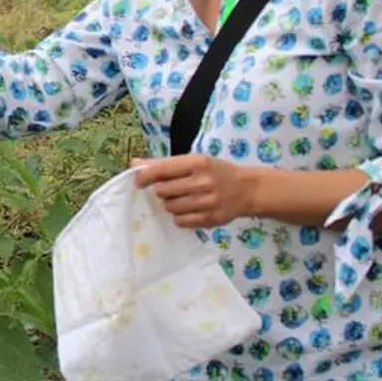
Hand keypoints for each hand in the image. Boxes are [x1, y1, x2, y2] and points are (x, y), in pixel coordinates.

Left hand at [132, 154, 253, 228]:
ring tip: (182, 198)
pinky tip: (189, 209)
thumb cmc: (215, 171)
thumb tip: (134, 163)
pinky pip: (180, 221)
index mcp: (196, 163)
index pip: (160, 170)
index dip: (144, 176)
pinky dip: (179, 216)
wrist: (247, 189)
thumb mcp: (194, 160)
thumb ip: (164, 163)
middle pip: (162, 191)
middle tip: (170, 189)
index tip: (138, 181)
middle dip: (161, 190)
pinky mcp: (210, 219)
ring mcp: (207, 202)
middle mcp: (202, 182)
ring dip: (170, 204)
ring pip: (170, 207)